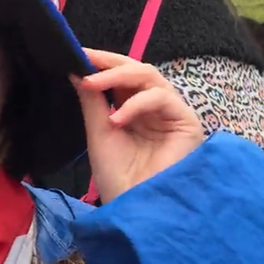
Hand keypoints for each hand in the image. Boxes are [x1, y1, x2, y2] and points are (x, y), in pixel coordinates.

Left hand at [73, 50, 203, 203]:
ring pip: (150, 77)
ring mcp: (171, 113)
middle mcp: (154, 108)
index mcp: (133, 109)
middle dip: (109, 63)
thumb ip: (93, 102)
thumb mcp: (99, 134)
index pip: (121, 76)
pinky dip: (137, 104)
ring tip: (93, 85)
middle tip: (85, 60)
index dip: (102, 62)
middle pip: (137, 69)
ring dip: (119, 77)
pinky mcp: (186, 122)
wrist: (136, 210)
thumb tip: (78, 70)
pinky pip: (162, 98)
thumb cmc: (119, 178)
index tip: (77, 52)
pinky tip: (117, 119)